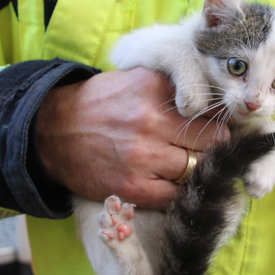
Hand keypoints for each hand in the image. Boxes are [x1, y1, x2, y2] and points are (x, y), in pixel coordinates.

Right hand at [36, 67, 229, 209]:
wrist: (51, 132)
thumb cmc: (100, 104)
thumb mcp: (136, 79)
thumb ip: (173, 85)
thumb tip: (217, 100)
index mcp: (154, 88)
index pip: (210, 108)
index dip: (220, 120)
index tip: (223, 127)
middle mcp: (150, 121)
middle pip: (212, 140)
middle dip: (216, 146)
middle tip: (213, 150)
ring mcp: (141, 156)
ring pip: (197, 168)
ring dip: (198, 170)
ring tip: (191, 165)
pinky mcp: (131, 187)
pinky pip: (175, 196)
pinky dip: (180, 192)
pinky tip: (173, 183)